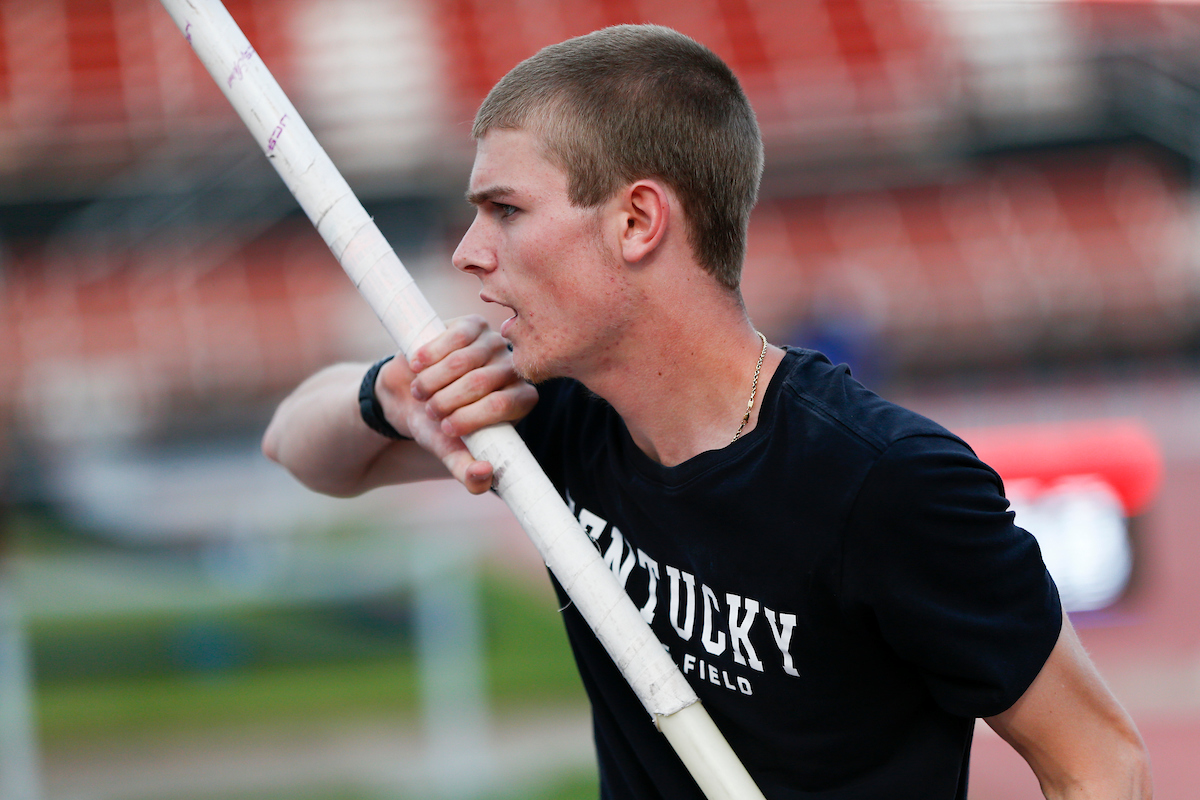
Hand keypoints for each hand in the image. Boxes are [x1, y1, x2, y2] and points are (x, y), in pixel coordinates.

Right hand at [376, 316, 537, 493]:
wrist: (409, 393)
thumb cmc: (437, 425)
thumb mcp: (450, 453)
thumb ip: (469, 473)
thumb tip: (485, 475)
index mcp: (521, 401)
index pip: (504, 405)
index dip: (471, 418)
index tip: (446, 429)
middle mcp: (513, 370)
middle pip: (481, 382)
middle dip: (446, 401)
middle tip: (431, 410)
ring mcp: (495, 344)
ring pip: (464, 360)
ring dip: (433, 381)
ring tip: (421, 392)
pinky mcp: (473, 325)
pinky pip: (453, 337)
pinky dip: (429, 356)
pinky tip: (417, 365)